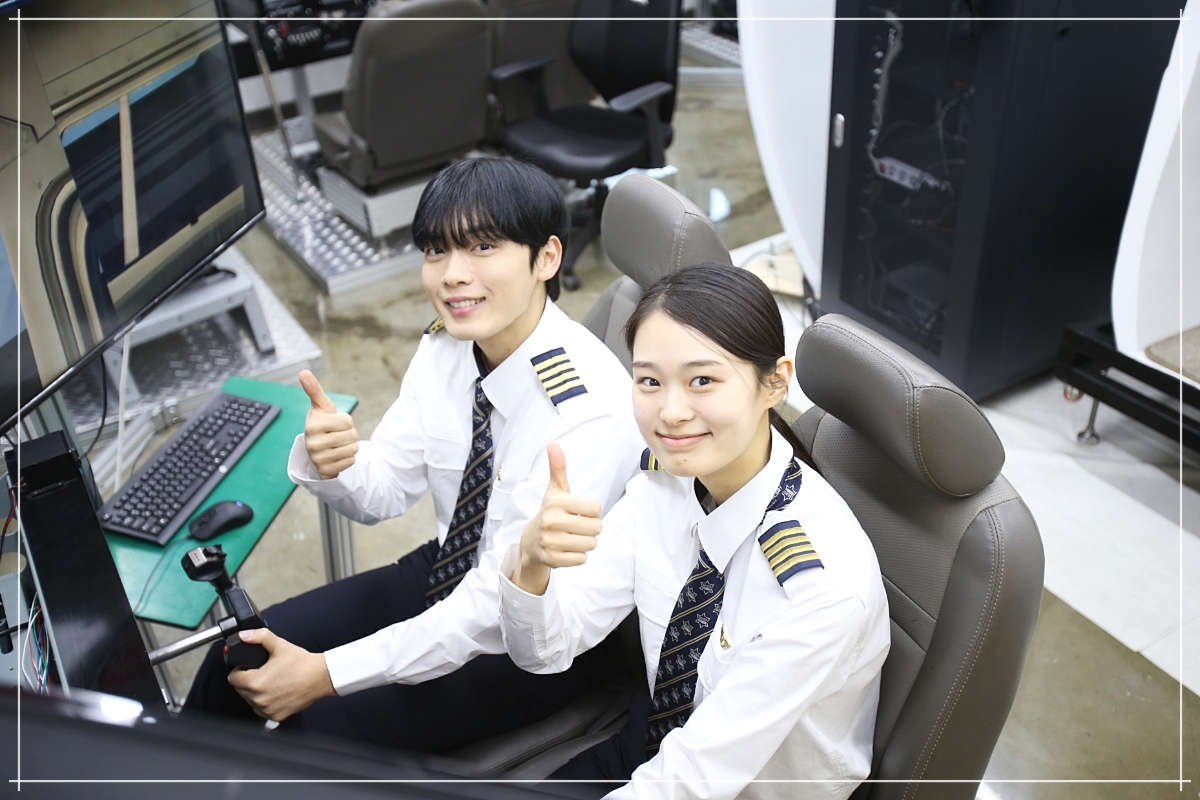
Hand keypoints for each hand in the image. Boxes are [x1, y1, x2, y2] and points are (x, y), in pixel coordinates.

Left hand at [226, 628, 335, 721]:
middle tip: (263, 671)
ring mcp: (267, 709)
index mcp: (255, 682)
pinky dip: (265, 702)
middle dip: (248, 680)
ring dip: (255, 692)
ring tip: (270, 681)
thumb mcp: (280, 645)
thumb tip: (244, 635)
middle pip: (240, 689)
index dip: (239, 670)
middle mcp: (259, 699)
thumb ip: (259, 637)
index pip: (232, 679)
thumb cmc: (302, 664)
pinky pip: (261, 710)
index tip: (249, 667)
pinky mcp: (276, 716)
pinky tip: (276, 691)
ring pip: (250, 700)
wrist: (321, 677)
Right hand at [300, 369, 357, 479]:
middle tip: (336, 435)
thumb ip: (315, 390)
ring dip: (349, 447)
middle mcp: (313, 443)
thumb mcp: (320, 407)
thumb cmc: (321, 425)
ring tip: (336, 445)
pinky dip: (347, 459)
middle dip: (349, 434)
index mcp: (312, 425)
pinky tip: (336, 456)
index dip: (346, 421)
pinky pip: (350, 462)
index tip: (334, 424)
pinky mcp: (326, 471)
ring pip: (353, 449)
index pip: (348, 421)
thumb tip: (303, 372)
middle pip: (352, 435)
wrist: (316, 451)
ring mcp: (318, 459)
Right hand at [512, 443, 601, 595]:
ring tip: (571, 538)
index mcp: (555, 502)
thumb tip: (552, 443)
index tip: (579, 512)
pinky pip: (582, 559)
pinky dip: (578, 556)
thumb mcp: (555, 490)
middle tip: (576, 526)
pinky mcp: (552, 560)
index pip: (596, 508)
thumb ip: (558, 468)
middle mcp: (551, 521)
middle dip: (591, 528)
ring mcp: (550, 542)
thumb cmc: (551, 513)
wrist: (531, 543)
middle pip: (596, 528)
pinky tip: (565, 550)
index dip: (592, 511)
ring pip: (591, 544)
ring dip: (585, 543)